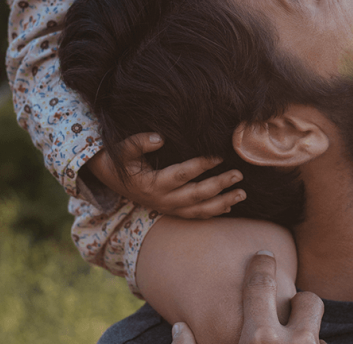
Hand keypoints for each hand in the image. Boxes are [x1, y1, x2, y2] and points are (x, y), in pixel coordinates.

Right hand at [87, 132, 245, 217]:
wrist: (110, 180)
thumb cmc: (120, 161)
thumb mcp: (123, 150)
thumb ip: (139, 142)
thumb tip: (159, 138)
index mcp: (153, 183)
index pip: (182, 174)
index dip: (201, 165)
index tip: (218, 155)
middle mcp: (163, 199)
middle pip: (196, 194)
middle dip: (219, 184)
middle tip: (238, 174)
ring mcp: (168, 208)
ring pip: (199, 209)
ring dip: (222, 202)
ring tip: (242, 193)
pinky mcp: (171, 211)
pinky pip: (195, 215)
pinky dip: (213, 212)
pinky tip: (229, 206)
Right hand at [170, 251, 324, 343]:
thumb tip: (178, 327)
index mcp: (257, 337)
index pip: (262, 284)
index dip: (262, 265)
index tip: (263, 255)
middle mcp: (292, 343)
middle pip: (308, 301)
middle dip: (300, 303)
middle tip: (287, 312)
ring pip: (321, 332)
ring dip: (309, 335)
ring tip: (292, 341)